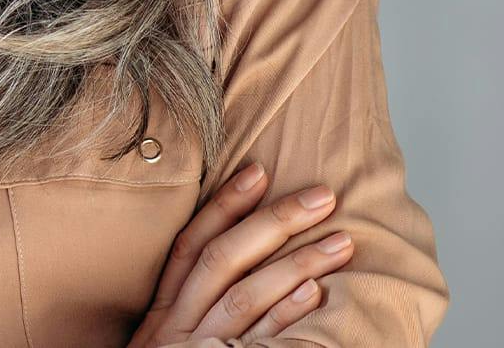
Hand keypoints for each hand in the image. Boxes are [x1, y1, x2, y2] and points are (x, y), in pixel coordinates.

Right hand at [124, 164, 355, 347]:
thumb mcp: (162, 345)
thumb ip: (188, 306)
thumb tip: (237, 256)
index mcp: (163, 313)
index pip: (193, 245)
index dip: (224, 206)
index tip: (259, 171)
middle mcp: (178, 328)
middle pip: (225, 262)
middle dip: (274, 223)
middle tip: (322, 196)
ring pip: (248, 299)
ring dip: (297, 265)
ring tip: (341, 242)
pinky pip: (260, 346)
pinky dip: (287, 318)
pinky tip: (316, 296)